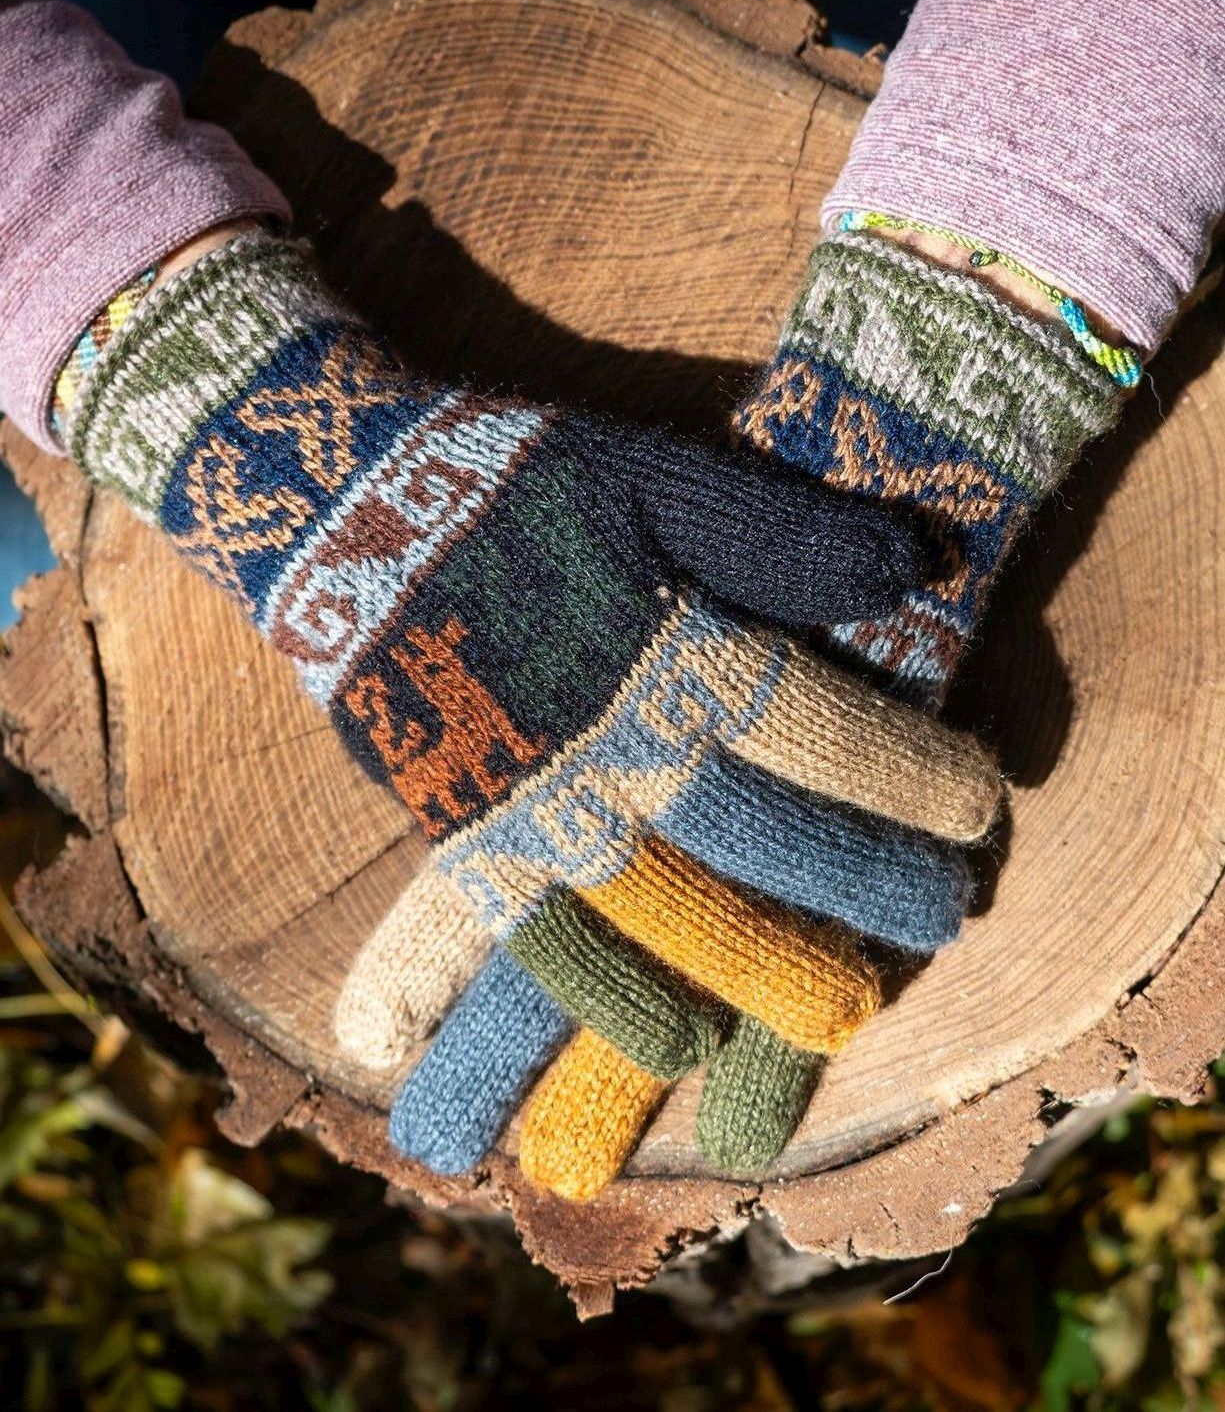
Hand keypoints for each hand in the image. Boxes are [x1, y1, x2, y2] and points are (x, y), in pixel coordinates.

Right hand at [65, 230, 1000, 1194]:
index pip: (816, 734)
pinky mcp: (458, 836)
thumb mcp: (654, 475)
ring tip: (836, 1019)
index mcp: (664, 650)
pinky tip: (657, 1049)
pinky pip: (529, 943)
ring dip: (752, 972)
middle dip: (858, 885)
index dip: (907, 777)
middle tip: (938, 918)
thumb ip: (779, 530)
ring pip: (659, 919)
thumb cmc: (513, 483)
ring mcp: (527, 805)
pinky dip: (581, 1004)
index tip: (978, 808)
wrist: (340, 508)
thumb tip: (910, 567)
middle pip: (757, 842)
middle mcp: (607, 745)